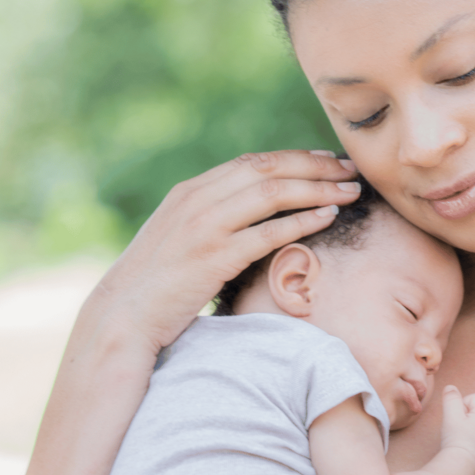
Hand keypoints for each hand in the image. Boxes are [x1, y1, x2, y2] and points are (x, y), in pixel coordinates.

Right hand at [83, 150, 359, 356]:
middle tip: (351, 169)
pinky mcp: (215, 257)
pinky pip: (269, 231)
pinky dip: (303, 220)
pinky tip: (329, 217)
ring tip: (351, 191)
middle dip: (315, 166)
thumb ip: (210, 219)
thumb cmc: (156, 285)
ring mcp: (205, 226)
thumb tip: (248, 214)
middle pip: (268, 169)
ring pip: (273, 194)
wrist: (123, 315)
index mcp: (190, 191)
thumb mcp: (178, 237)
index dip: (294, 158)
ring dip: (318, 189)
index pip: (252, 163)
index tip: (327, 159)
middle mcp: (198, 200)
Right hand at [440, 385, 474, 473]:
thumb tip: (451, 387)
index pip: (474, 398)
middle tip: (458, 431)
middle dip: (465, 416)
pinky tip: (466, 449)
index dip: (460, 406)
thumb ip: (451, 398)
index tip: (456, 421)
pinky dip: (473, 440)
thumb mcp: (450, 416)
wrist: (460, 470)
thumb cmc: (456, 441)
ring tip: (461, 440)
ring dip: (468, 428)